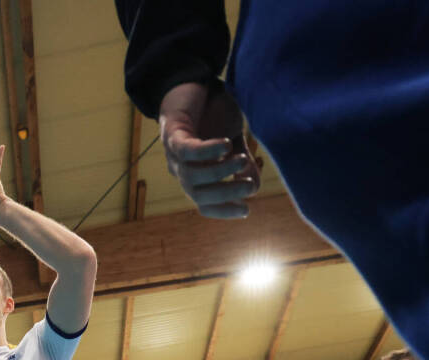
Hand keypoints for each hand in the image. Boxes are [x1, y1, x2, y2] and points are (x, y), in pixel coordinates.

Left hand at [156, 82, 258, 218]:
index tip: (246, 210)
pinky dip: (206, 151)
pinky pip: (187, 150)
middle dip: (225, 194)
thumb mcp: (233, 140)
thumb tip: (255, 188)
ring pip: (193, 176)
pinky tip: (225, 145)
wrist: (192, 80)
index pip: (205, 204)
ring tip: (242, 161)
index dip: (223, 211)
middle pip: (198, 195)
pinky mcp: (172, 133)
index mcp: (196, 175)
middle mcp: (182, 170)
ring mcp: (174, 153)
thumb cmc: (213, 113)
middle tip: (249, 187)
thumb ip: (242, 164)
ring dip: (220, 172)